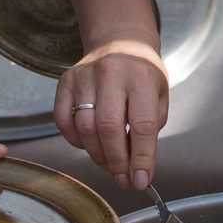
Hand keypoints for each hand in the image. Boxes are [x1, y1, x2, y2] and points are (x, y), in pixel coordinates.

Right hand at [56, 43, 167, 188]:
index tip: (140, 181)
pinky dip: (76, 141)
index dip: (141, 158)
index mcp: (142, 76)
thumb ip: (150, 131)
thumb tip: (137, 170)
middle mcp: (111, 72)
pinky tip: (90, 144)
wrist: (119, 41)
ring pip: (84, 128)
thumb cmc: (142, 75)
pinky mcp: (65, 81)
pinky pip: (64, 121)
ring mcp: (84, 75)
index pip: (142, 125)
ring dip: (97, 155)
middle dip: (116, 162)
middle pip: (108, 128)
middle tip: (123, 180)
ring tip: (110, 164)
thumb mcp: (159, 96)